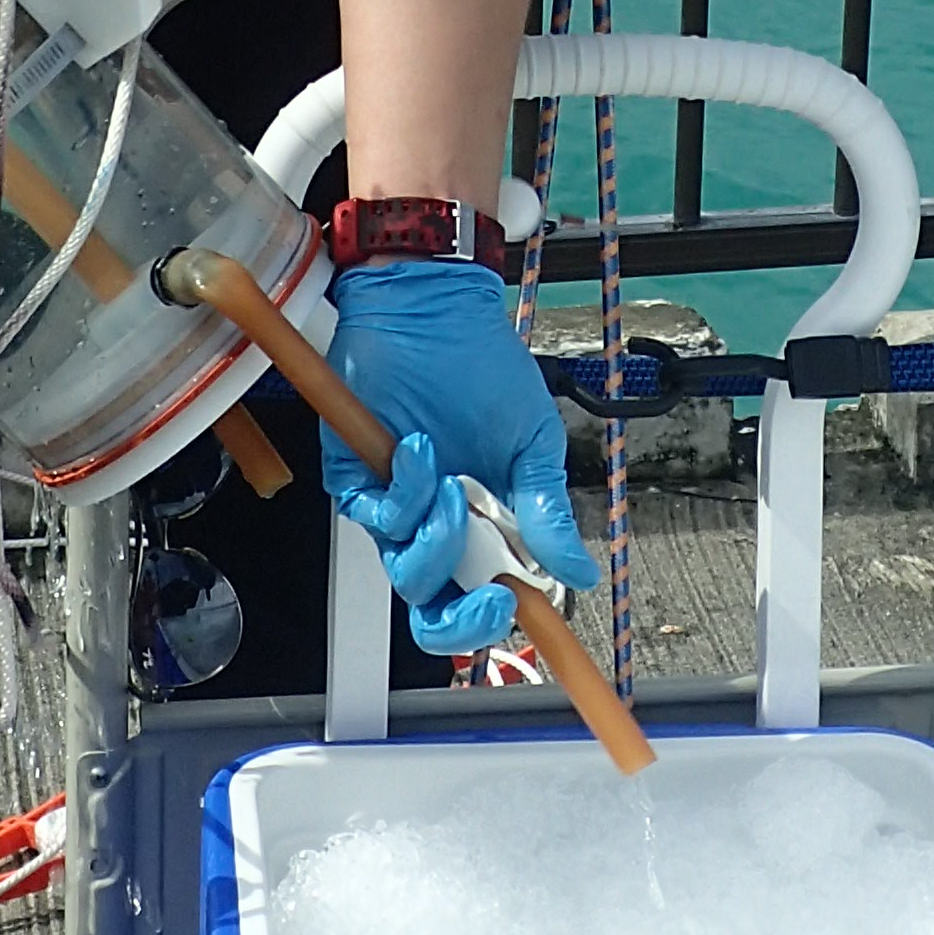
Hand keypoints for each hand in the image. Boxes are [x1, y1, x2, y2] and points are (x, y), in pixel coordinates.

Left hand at [322, 257, 596, 657]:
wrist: (434, 311)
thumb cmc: (483, 369)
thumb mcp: (534, 445)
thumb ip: (548, 513)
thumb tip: (578, 574)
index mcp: (481, 526)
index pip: (480, 599)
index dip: (491, 623)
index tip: (519, 614)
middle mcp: (435, 526)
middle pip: (435, 609)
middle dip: (463, 616)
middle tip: (493, 593)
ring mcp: (395, 506)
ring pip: (407, 570)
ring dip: (438, 538)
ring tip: (454, 485)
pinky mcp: (355, 479)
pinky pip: (376, 516)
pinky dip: (404, 491)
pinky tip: (418, 447)